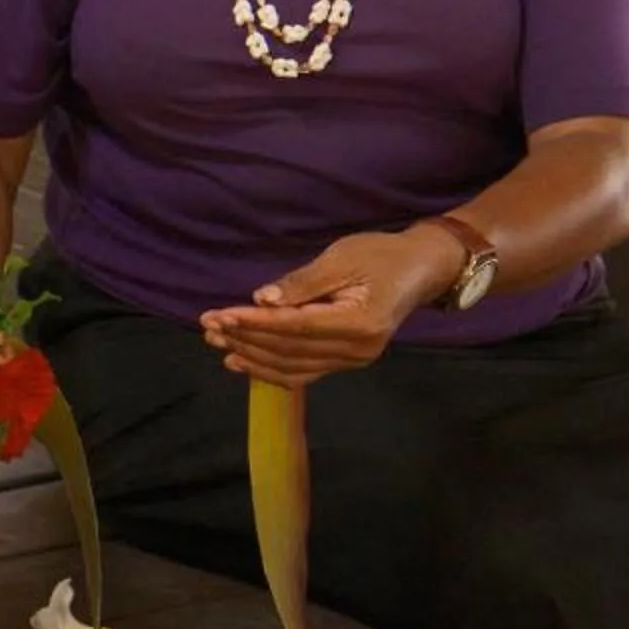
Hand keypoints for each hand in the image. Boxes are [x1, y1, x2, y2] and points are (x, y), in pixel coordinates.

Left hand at [200, 230, 463, 387]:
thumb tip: (262, 300)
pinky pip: (303, 372)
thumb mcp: (342, 258)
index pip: (295, 327)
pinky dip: (270, 369)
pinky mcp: (347, 361)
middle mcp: (357, 350)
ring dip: (252, 355)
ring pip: (293, 366)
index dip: (254, 324)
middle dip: (245, 339)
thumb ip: (303, 283)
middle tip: (208, 326)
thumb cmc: (381, 255)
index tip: (219, 315)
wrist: (420, 270)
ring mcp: (353, 360)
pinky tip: (243, 362)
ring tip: (217, 342)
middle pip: (290, 351)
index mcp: (360, 323)